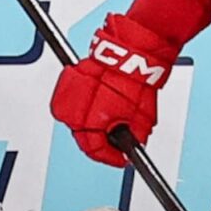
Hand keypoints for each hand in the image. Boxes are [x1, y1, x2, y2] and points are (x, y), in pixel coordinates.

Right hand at [50, 13, 178, 166]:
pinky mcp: (68, 80)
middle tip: (116, 142)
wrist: (131, 52)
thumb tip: (133, 145)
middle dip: (101, 140)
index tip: (120, 158)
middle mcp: (72, 110)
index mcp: (86, 122)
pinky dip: (87, 105)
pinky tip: (102, 103)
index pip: (95, 150)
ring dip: (92, 122)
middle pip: (84, 136)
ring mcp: (68, 94)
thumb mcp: (142, 119)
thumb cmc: (134, 79)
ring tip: (110, 121)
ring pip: (77, 119)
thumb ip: (133, 138)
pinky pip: (75, 100)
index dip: (111, 157)